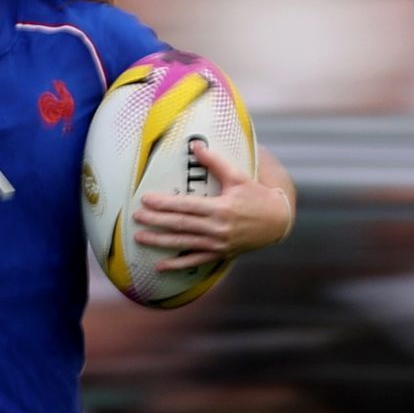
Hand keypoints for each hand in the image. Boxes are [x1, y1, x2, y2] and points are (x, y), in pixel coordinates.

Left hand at [131, 143, 292, 270]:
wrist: (277, 221)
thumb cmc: (256, 195)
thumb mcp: (238, 176)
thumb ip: (215, 162)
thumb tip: (195, 145)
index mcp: (220, 208)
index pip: (186, 205)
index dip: (164, 203)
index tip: (145, 199)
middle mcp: (217, 228)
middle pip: (180, 224)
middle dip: (156, 221)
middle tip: (136, 217)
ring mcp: (217, 243)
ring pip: (183, 243)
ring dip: (160, 241)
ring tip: (140, 238)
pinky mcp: (220, 253)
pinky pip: (195, 261)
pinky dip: (177, 264)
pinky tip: (160, 266)